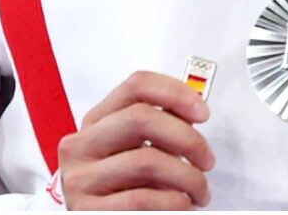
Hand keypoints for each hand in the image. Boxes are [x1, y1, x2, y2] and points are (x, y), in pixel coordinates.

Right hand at [58, 71, 215, 209]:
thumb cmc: (121, 189)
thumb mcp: (133, 151)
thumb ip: (157, 129)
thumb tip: (193, 111)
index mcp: (96, 122)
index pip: (136, 86)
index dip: (175, 93)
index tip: (202, 112)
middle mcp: (81, 145)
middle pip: (141, 118)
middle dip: (187, 138)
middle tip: (207, 159)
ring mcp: (80, 178)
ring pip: (147, 161)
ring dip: (188, 178)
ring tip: (199, 190)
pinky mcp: (87, 210)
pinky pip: (142, 199)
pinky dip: (174, 203)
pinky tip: (183, 205)